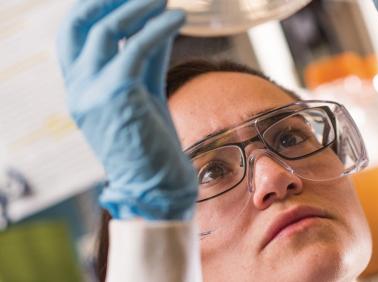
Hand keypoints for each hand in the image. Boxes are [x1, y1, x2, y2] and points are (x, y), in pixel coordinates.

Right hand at [56, 0, 197, 219]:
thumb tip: (159, 24)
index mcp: (79, 88)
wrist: (155, 186)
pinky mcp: (116, 96)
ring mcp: (91, 92)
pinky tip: (178, 18)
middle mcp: (77, 88)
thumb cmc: (150, 143)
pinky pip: (137, 48)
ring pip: (107, 30)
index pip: (72, 35)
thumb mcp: (144, 93)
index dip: (92, 7)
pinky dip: (159, 28)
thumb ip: (146, 60)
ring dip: (139, 7)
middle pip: (79, 24)